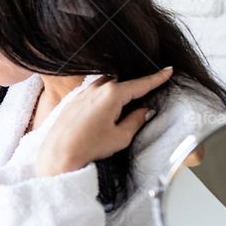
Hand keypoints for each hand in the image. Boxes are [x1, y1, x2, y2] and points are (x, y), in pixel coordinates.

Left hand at [35, 67, 172, 177]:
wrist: (57, 154)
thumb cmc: (88, 147)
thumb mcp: (120, 136)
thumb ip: (136, 120)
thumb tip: (145, 111)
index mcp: (111, 94)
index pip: (140, 83)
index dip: (156, 78)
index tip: (167, 71)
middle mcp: (96, 89)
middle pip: (122, 81)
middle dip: (135, 84)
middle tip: (148, 90)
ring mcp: (82, 93)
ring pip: (106, 84)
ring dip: (118, 89)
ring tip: (127, 101)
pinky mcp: (72, 101)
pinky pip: (93, 91)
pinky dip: (104, 94)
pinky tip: (106, 107)